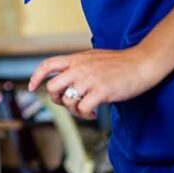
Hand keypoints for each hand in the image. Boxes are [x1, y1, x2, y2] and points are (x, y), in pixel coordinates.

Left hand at [28, 47, 167, 119]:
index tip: (31, 87)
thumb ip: (78, 65)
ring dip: (73, 110)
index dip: (36, 77)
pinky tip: (94, 113)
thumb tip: (64, 76)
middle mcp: (79, 68)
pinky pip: (82, 108)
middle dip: (57, 99)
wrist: (142, 63)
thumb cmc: (120, 62)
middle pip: (52, 87)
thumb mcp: (93, 57)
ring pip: (67, 100)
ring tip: (85, 109)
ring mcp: (89, 80)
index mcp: (76, 59)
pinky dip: (85, 115)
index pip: (47, 65)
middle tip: (69, 102)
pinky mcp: (101, 92)